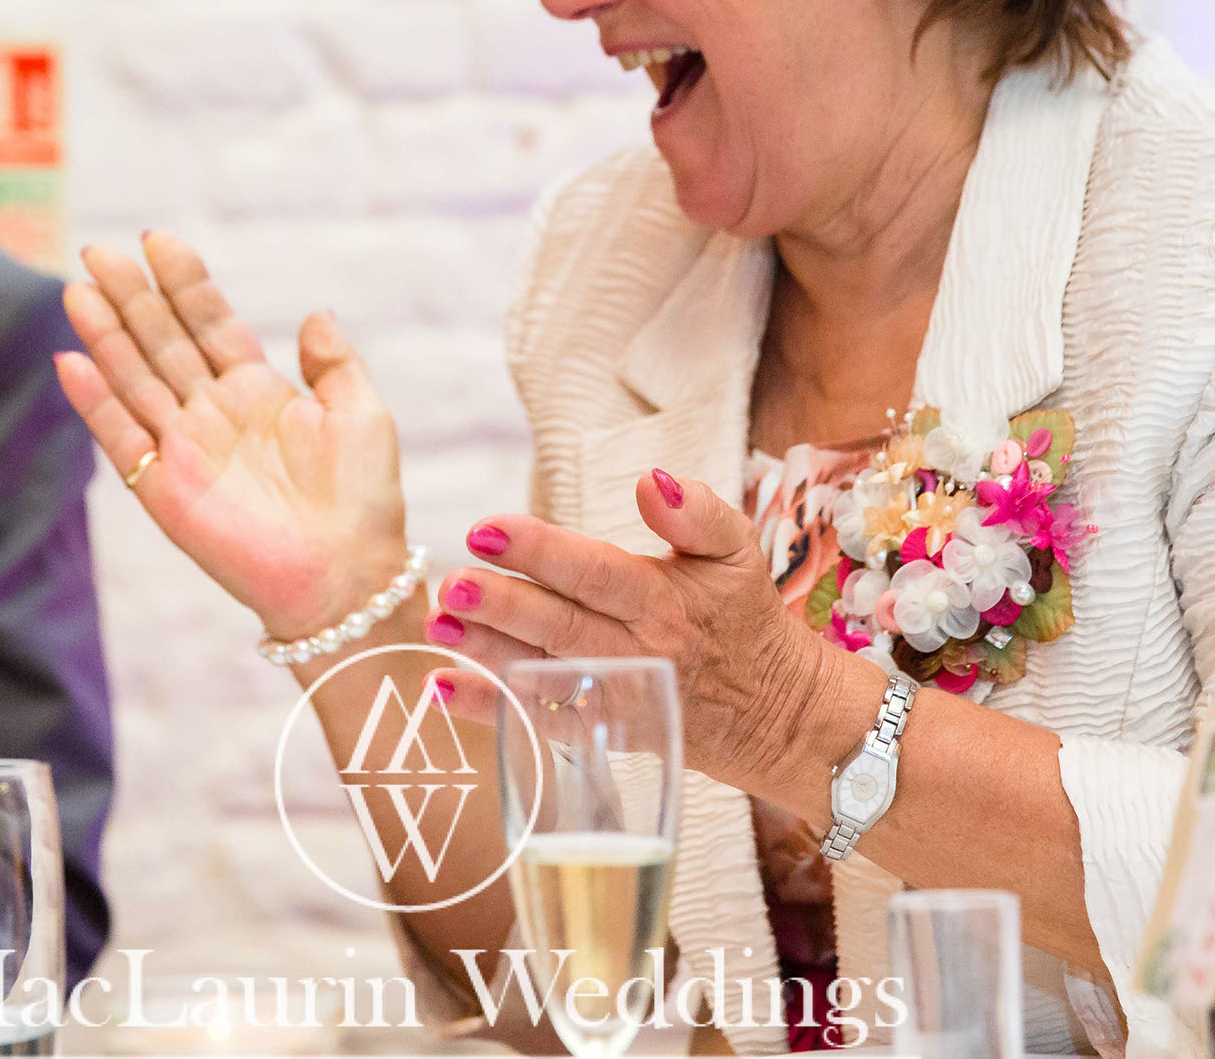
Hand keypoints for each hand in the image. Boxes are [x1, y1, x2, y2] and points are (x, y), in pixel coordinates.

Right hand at [53, 232, 404, 640]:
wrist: (347, 576)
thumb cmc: (363, 502)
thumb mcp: (362, 415)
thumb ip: (334, 364)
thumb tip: (314, 313)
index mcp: (260, 393)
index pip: (210, 324)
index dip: (185, 283)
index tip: (159, 240)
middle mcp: (214, 415)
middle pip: (163, 343)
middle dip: (133, 297)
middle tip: (100, 251)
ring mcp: (186, 450)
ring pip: (135, 380)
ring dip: (105, 336)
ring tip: (78, 289)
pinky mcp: (165, 490)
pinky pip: (122, 438)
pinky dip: (95, 402)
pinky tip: (71, 361)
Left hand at [429, 467, 870, 796]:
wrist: (778, 713)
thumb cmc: (744, 617)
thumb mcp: (738, 551)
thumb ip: (697, 512)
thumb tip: (651, 480)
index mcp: (666, 601)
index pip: (596, 572)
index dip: (541, 552)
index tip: (486, 530)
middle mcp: (638, 652)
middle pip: (560, 627)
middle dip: (501, 606)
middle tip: (450, 586)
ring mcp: (617, 698)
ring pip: (544, 676)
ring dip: (485, 655)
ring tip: (436, 629)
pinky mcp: (604, 734)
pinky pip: (544, 726)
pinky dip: (494, 711)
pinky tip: (444, 689)